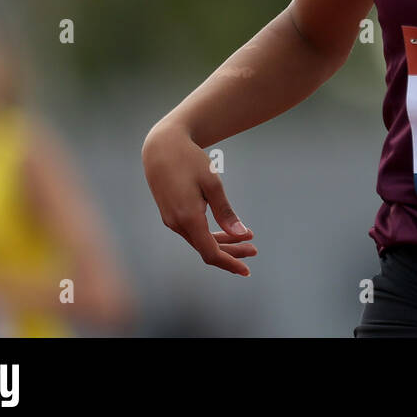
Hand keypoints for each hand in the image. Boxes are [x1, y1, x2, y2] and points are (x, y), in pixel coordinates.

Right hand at [142, 121, 257, 275]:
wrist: (161, 146)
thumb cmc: (189, 160)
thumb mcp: (212, 183)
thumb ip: (225, 212)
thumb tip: (240, 234)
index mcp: (188, 218)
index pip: (210, 252)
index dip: (230, 263)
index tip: (247, 269)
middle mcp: (176, 223)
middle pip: (206, 249)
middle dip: (231, 252)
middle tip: (254, 250)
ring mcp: (171, 220)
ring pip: (199, 240)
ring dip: (222, 243)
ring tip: (246, 239)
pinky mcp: (171, 214)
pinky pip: (193, 231)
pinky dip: (210, 234)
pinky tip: (225, 230)